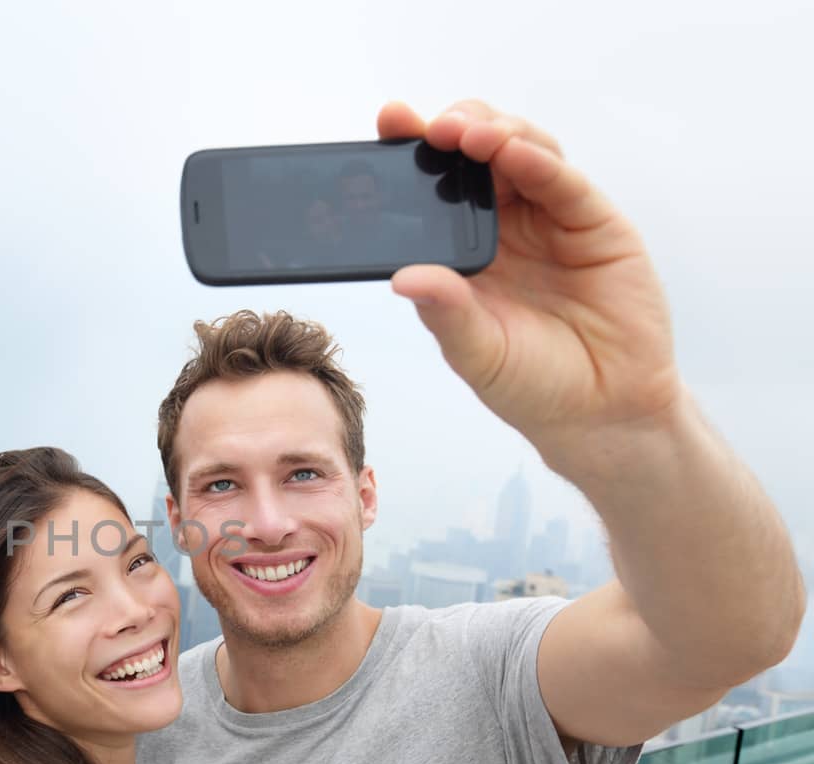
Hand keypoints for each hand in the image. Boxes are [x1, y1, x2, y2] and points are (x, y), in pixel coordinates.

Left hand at [379, 100, 680, 468]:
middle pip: (477, 154)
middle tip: (427, 129)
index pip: (434, 188)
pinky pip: (564, 181)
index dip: (413, 152)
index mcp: (465, 249)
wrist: (602, 411)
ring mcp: (550, 218)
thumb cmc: (532, 384)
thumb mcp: (477, 353)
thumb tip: (404, 278)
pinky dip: (537, 160)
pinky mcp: (595, 221)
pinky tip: (512, 151)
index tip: (388, 125)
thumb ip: (446, 313)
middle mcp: (506, 224)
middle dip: (451, 131)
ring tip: (466, 134)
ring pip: (520, 151)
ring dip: (492, 133)